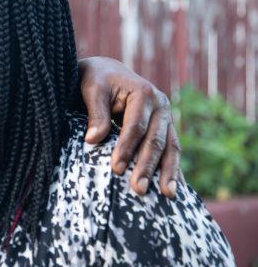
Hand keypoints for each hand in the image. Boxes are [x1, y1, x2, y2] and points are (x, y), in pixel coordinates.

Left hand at [78, 57, 180, 197]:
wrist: (107, 72)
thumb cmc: (97, 80)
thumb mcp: (92, 89)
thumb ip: (96, 113)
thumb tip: (93, 139)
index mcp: (143, 93)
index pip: (135, 126)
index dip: (126, 148)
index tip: (116, 169)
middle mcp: (161, 105)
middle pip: (156, 140)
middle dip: (147, 166)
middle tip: (138, 189)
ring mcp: (166, 117)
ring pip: (170, 147)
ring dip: (168, 172)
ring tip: (167, 195)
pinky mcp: (166, 127)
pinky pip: (172, 150)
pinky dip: (173, 168)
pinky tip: (175, 187)